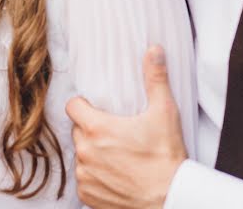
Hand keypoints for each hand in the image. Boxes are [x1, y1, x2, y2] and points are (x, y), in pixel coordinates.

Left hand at [66, 45, 187, 208]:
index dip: (82, 104)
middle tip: (114, 131)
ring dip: (93, 153)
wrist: (170, 199)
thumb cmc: (166, 157)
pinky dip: (95, 176)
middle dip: (91, 129)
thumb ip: (155, 77)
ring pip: (81, 155)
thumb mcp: (164, 111)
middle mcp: (85, 152)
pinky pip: (84, 179)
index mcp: (96, 128)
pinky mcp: (88, 196)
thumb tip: (154, 50)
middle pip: (78, 130)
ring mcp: (85, 176)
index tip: (95, 107)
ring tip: (116, 154)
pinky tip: (115, 173)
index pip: (72, 106)